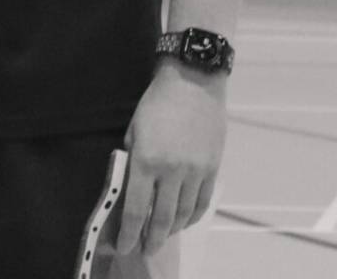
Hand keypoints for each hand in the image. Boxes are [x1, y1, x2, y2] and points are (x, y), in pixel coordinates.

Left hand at [112, 63, 227, 255]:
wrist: (193, 85)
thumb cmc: (155, 104)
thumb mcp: (133, 131)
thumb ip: (132, 161)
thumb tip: (130, 188)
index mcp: (146, 162)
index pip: (136, 209)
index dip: (129, 233)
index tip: (124, 247)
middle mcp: (172, 172)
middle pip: (161, 218)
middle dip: (151, 239)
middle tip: (144, 251)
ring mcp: (195, 173)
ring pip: (183, 214)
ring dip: (171, 229)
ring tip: (161, 237)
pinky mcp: (212, 169)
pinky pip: (202, 202)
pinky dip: (191, 217)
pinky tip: (183, 222)